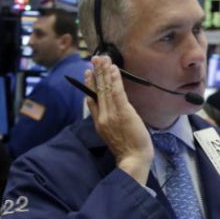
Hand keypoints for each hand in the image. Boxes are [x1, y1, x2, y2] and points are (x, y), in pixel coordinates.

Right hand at [85, 56, 152, 184]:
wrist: (133, 159)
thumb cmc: (128, 150)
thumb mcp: (113, 136)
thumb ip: (109, 123)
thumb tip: (112, 111)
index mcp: (99, 123)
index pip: (91, 101)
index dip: (89, 86)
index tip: (87, 74)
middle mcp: (102, 116)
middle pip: (97, 91)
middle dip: (96, 73)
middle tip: (94, 59)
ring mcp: (111, 114)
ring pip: (106, 89)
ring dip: (104, 72)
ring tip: (102, 59)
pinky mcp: (122, 112)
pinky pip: (116, 92)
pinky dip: (114, 80)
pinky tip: (113, 69)